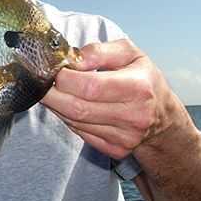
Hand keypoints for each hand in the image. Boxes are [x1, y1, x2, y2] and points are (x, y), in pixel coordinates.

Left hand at [42, 39, 180, 158]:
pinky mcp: (116, 149)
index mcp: (138, 88)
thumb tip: (72, 58)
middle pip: (77, 108)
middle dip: (51, 94)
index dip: (63, 78)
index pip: (89, 86)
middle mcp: (134, 116)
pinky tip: (66, 105)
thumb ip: (99, 51)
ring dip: (57, 106)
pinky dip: (67, 118)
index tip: (52, 69)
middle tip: (39, 81)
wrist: (162, 115)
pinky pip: (80, 133)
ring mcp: (125, 137)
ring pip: (75, 122)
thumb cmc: (142, 78)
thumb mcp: (128, 53)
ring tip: (52, 90)